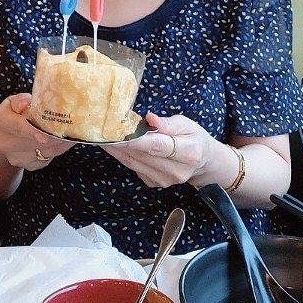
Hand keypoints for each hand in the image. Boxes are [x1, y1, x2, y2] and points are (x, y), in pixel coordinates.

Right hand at [0, 93, 73, 170]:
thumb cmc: (11, 115)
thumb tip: (27, 102)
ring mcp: (17, 157)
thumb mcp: (12, 102)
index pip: (18, 126)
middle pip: (34, 142)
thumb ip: (20, 100)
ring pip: (45, 152)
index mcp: (1, 121)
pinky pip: (48, 158)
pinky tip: (67, 140)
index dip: (32, 131)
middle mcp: (6, 143)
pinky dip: (59, 149)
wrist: (2, 138)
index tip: (46, 135)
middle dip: (55, 136)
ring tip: (74, 133)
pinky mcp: (29, 165)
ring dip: (61, 143)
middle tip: (72, 127)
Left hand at [103, 112, 218, 187]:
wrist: (201, 161)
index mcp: (189, 153)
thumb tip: (150, 118)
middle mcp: (176, 171)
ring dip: (116, 148)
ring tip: (101, 134)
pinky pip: (133, 167)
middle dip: (120, 141)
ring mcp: (164, 180)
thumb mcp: (186, 124)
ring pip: (134, 162)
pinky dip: (122, 155)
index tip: (116, 131)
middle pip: (142, 155)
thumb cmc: (193, 137)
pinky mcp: (154, 183)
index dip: (135, 139)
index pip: (157, 146)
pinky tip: (113, 144)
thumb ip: (167, 123)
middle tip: (100, 127)